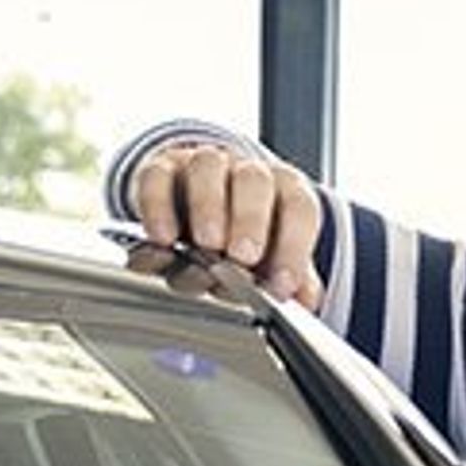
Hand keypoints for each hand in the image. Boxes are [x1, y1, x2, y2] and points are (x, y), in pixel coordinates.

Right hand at [122, 140, 323, 307]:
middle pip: (255, 180)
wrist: (196, 207)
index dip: (294, 246)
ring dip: (208, 206)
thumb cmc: (243, 235)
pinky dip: (157, 206)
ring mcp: (202, 166)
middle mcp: (245, 172)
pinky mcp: (162, 168)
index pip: (299, 208)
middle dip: (250, 218)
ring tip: (205, 244)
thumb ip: (292, 277)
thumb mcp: (272, 258)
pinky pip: (157, 177)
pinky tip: (163, 238)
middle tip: (242, 256)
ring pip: (207, 167)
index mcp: (283, 191)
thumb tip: (308, 300)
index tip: (281, 285)